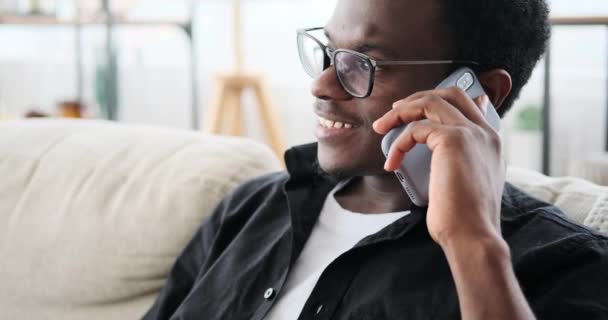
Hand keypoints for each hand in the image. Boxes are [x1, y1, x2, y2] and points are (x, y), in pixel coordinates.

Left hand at [373, 88, 505, 246]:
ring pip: (431, 102)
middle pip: (450, 93)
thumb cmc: (465, 218)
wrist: (473, 235)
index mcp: (491, 140)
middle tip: (395, 111)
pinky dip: (399, 143)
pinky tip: (392, 162)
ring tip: (381, 126)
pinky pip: (416, 128)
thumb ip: (457, 161)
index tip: (413, 109)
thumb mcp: (466, 182)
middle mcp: (485, 131)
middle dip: (418, 98)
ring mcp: (471, 133)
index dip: (439, 99)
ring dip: (401, 112)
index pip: (468, 102)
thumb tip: (437, 153)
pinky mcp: (453, 140)